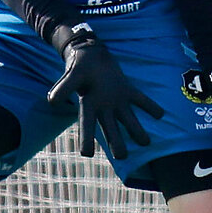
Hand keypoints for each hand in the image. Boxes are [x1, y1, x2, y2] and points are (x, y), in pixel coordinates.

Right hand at [48, 28, 162, 158]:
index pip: (86, 126)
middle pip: (110, 129)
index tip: (86, 154)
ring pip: (127, 118)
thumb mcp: (70, 77)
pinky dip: (149, 106)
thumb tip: (51, 102)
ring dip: (136, 130)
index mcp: (88, 106)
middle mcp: (103, 107)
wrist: (90, 56)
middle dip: (116, 142)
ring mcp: (116, 100)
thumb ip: (63, 89)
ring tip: (146, 143)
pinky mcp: (126, 90)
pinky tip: (160, 114)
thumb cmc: (78, 68)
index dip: (86, 139)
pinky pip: (139, 99)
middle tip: (122, 156)